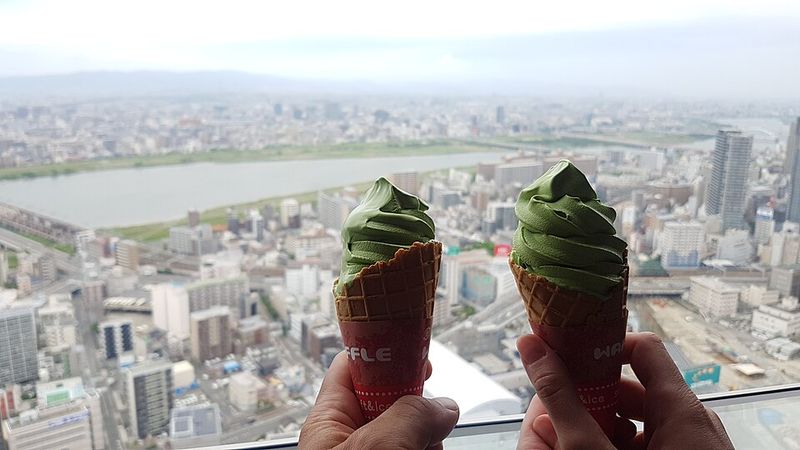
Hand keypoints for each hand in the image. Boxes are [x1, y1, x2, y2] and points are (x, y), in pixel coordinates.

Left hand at [298, 351, 459, 449]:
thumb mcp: (376, 448)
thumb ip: (409, 418)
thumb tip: (443, 406)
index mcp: (330, 422)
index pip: (354, 366)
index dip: (384, 353)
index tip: (415, 348)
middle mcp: (351, 439)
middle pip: (393, 399)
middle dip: (419, 405)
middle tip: (430, 416)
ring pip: (412, 431)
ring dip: (430, 436)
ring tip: (431, 446)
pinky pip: (419, 448)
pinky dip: (432, 449)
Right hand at [516, 332, 732, 449]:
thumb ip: (561, 399)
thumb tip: (534, 350)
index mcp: (682, 411)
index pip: (641, 348)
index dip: (601, 347)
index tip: (566, 357)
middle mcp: (692, 426)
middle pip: (632, 389)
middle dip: (587, 399)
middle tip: (553, 416)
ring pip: (636, 423)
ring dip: (596, 428)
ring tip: (565, 445)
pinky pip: (647, 447)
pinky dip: (615, 448)